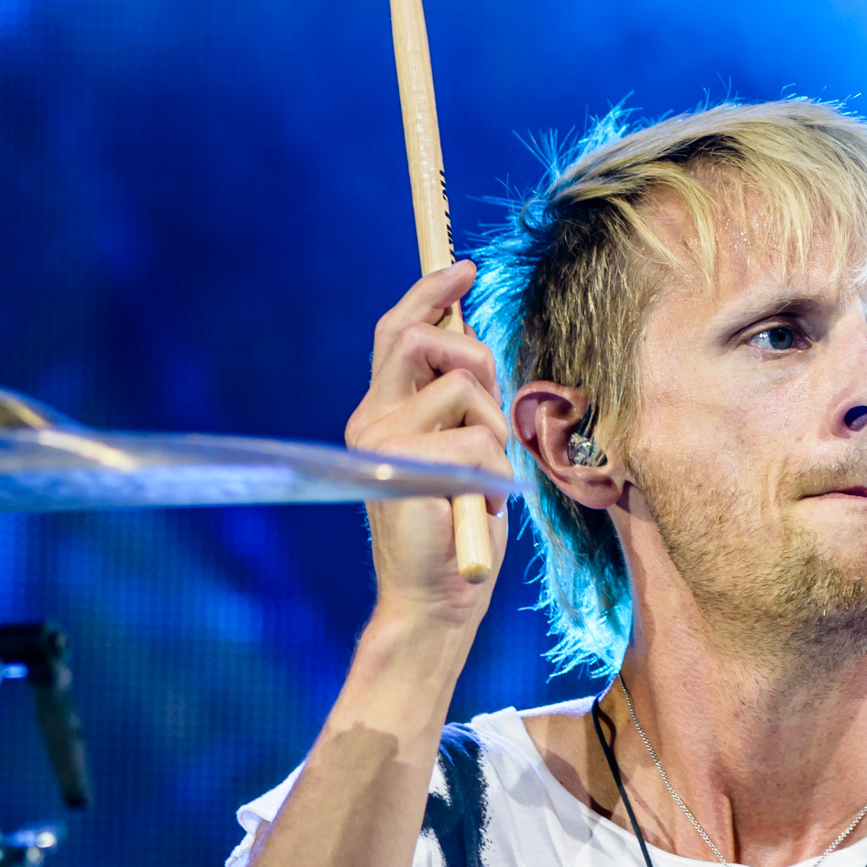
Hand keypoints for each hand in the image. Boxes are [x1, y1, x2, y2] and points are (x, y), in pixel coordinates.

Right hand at [347, 260, 509, 632]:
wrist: (436, 599)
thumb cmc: (457, 532)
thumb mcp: (463, 455)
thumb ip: (459, 405)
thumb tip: (474, 347)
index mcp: (383, 413)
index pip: (399, 331)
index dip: (431, 292)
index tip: (464, 267)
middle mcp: (372, 418)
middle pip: (419, 336)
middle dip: (473, 352)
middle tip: (492, 397)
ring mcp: (382, 439)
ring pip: (462, 386)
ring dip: (494, 430)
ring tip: (484, 480)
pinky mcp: (402, 462)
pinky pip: (476, 438)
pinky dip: (494, 472)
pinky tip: (476, 506)